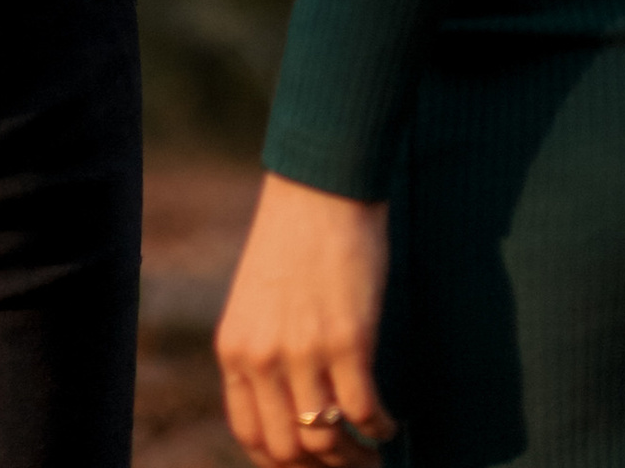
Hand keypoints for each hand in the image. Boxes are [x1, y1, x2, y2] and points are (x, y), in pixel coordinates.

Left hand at [214, 177, 393, 467]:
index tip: (308, 467)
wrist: (321, 185)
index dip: (281, 464)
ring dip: (355, 457)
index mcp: (234, 349)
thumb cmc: (294, 237)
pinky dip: (379, 428)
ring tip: (373, 452)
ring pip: (326, 440)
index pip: (250, 435)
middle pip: (288, 449)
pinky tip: (389, 423)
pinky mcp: (348, 339)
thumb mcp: (258, 300)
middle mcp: (262, 357)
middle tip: (350, 465)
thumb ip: (262, 350)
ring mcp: (303, 351)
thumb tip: (287, 404)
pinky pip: (363, 410)